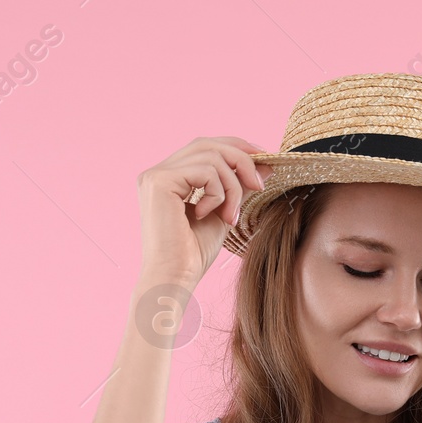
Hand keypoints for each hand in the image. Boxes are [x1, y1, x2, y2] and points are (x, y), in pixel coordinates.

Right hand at [137, 136, 271, 287]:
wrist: (176, 278)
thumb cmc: (194, 254)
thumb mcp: (224, 212)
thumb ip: (239, 186)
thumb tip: (265, 163)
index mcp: (170, 177)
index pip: (205, 147)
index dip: (236, 147)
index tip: (264, 159)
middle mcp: (158, 172)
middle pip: (208, 144)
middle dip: (241, 160)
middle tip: (259, 185)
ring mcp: (156, 175)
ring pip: (211, 157)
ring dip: (232, 186)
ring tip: (230, 215)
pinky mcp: (159, 182)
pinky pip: (205, 171)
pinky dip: (218, 193)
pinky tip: (210, 215)